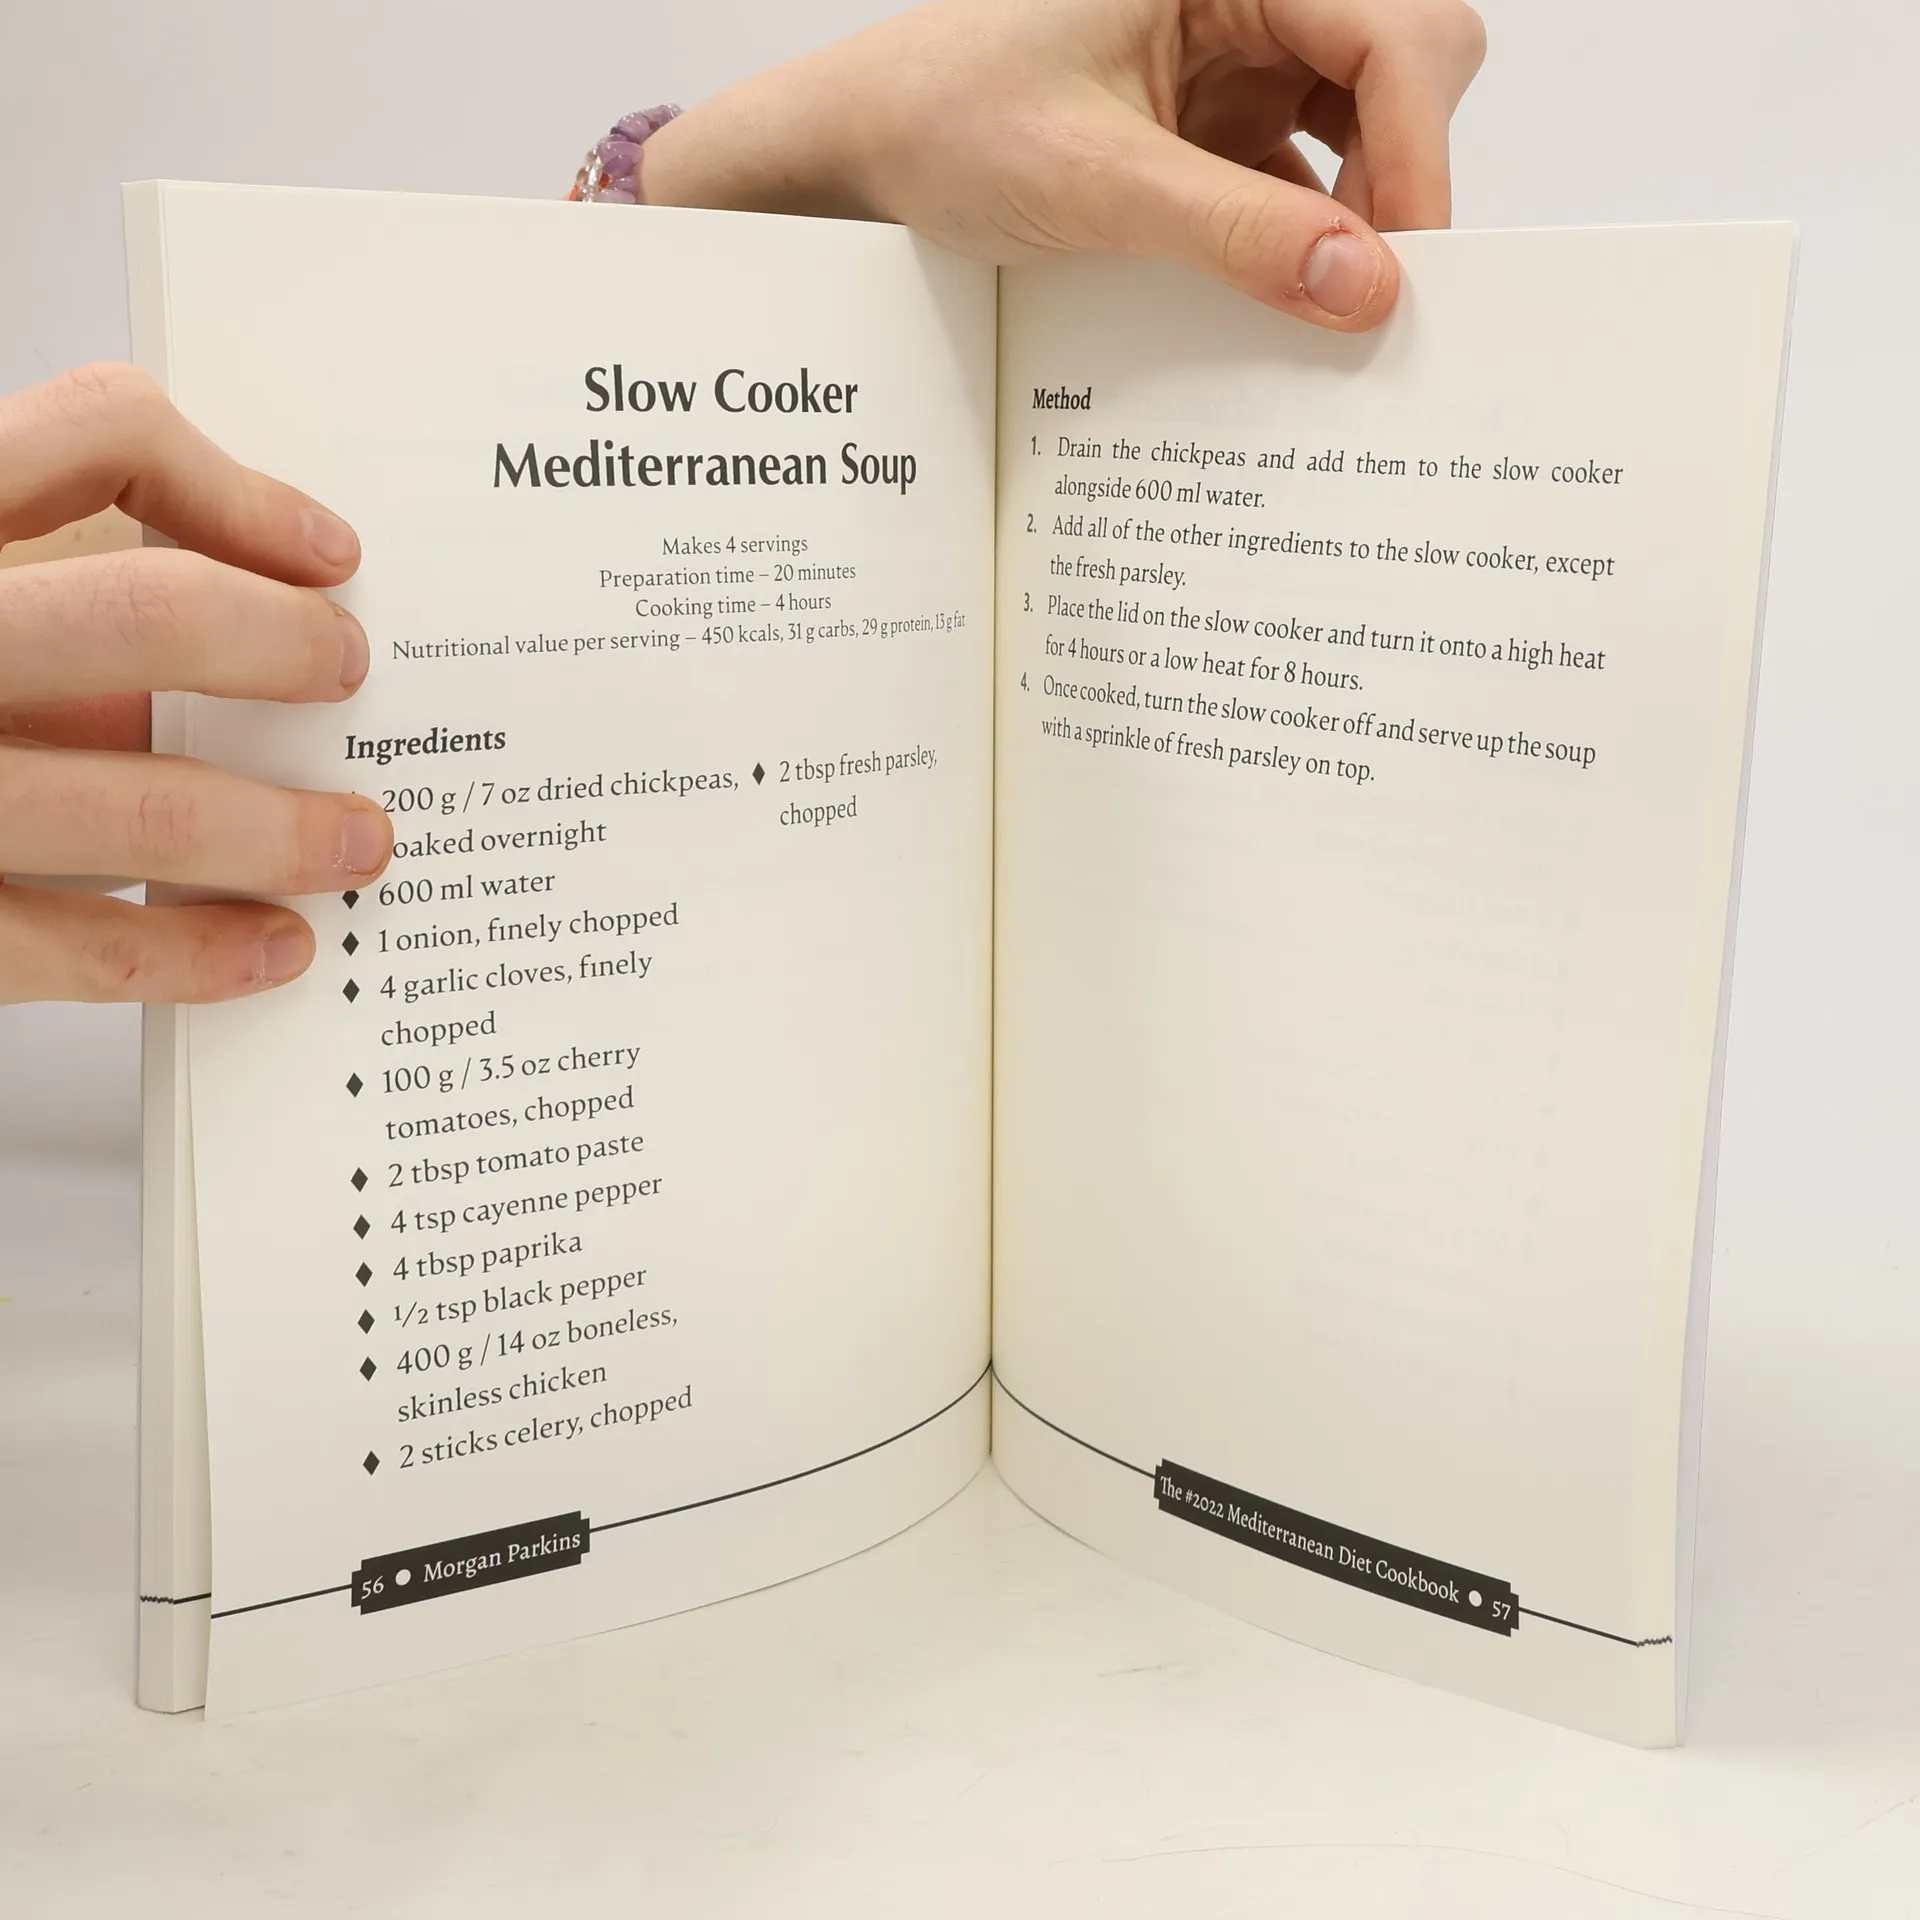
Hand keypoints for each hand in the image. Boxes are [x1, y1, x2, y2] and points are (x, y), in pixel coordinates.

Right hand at [0, 365, 392, 1005]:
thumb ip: (32, 570)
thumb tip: (232, 605)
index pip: (93, 431)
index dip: (234, 484)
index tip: (329, 550)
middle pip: (147, 613)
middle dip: (286, 648)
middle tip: (347, 672)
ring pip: (143, 800)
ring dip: (282, 829)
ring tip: (358, 841)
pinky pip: (81, 946)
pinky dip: (197, 951)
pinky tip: (269, 948)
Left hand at [645, 0, 1485, 329]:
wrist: (864, 152)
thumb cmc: (947, 119)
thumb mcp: (1095, 183)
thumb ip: (1235, 233)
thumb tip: (1364, 287)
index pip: (1395, 29)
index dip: (1420, 147)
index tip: (1407, 265)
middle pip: (1404, 67)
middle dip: (1401, 180)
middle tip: (1367, 293)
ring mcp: (1240, 63)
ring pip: (1366, 129)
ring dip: (1357, 219)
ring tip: (1322, 307)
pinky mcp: (1219, 130)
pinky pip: (1302, 182)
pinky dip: (1302, 246)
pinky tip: (1279, 306)